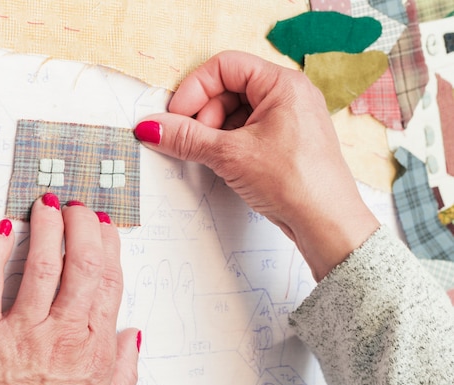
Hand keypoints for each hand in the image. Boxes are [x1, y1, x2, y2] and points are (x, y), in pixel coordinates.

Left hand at [0, 194, 139, 384]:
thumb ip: (122, 372)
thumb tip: (133, 336)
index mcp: (93, 349)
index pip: (109, 281)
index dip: (109, 246)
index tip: (106, 227)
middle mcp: (61, 334)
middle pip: (82, 264)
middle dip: (82, 225)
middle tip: (79, 207)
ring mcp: (20, 333)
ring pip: (41, 265)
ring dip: (47, 227)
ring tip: (47, 205)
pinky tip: (2, 231)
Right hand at [135, 51, 379, 280]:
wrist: (327, 224)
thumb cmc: (295, 182)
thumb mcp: (230, 155)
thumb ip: (186, 138)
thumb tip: (152, 127)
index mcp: (282, 84)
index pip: (225, 66)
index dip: (195, 89)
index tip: (176, 116)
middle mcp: (288, 96)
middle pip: (228, 89)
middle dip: (204, 114)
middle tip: (193, 141)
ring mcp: (287, 120)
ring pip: (235, 112)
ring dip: (214, 132)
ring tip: (210, 156)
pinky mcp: (284, 142)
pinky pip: (246, 131)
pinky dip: (227, 143)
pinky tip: (223, 163)